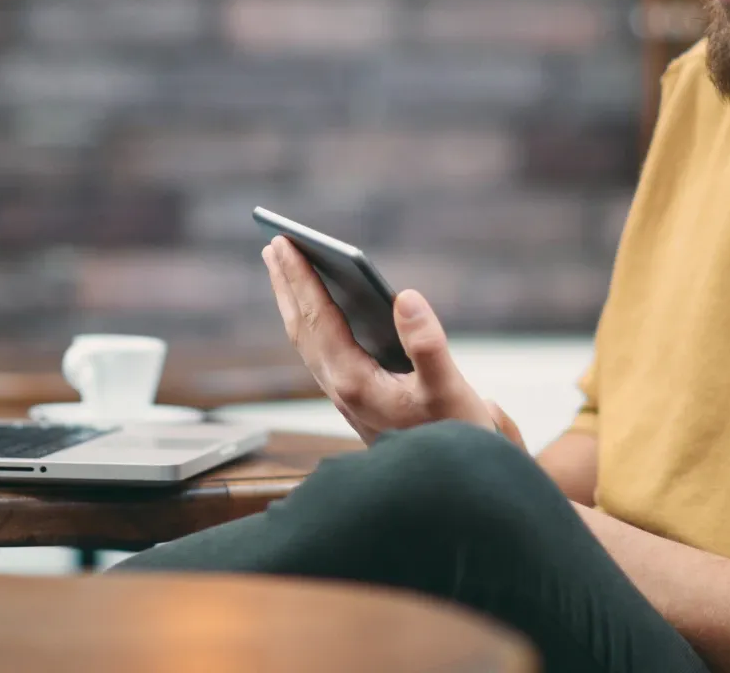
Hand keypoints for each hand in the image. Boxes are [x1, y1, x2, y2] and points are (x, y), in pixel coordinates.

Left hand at [262, 237, 522, 448]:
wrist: (452, 486)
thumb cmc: (455, 437)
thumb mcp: (450, 390)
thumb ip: (427, 344)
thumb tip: (405, 297)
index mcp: (354, 383)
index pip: (318, 320)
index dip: (301, 278)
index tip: (283, 244)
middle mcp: (340, 390)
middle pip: (302, 327)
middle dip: (287, 284)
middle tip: (274, 245)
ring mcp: (344, 396)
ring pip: (307, 341)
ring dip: (294, 302)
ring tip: (284, 269)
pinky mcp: (354, 400)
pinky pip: (320, 351)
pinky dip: (311, 321)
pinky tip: (317, 310)